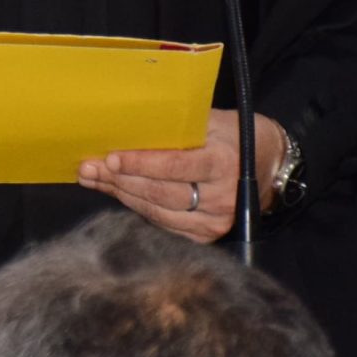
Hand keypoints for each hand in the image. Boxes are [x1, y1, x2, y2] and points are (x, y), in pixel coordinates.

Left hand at [80, 111, 284, 244]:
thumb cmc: (232, 135)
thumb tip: (126, 124)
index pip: (176, 166)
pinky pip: (163, 224)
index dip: (141, 164)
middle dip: (120, 180)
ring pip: (158, 212)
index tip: (111, 157)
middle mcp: (222, 197)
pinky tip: (116, 193)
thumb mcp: (210, 120)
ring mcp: (215, 222)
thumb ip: (175, 125)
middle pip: (161, 193)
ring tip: (93, 178)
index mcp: (224, 162)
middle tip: (89, 167)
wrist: (268, 165)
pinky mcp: (207, 236)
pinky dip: (136, 208)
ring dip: (121, 195)